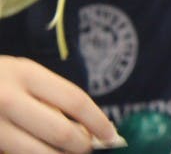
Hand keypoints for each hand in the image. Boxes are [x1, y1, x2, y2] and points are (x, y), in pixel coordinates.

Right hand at [0, 56, 116, 153]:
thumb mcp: (21, 75)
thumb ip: (50, 97)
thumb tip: (90, 129)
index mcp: (24, 74)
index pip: (75, 100)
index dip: (98, 121)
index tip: (111, 135)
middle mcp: (6, 99)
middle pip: (61, 133)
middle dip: (81, 147)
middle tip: (86, 150)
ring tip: (62, 153)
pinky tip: (35, 152)